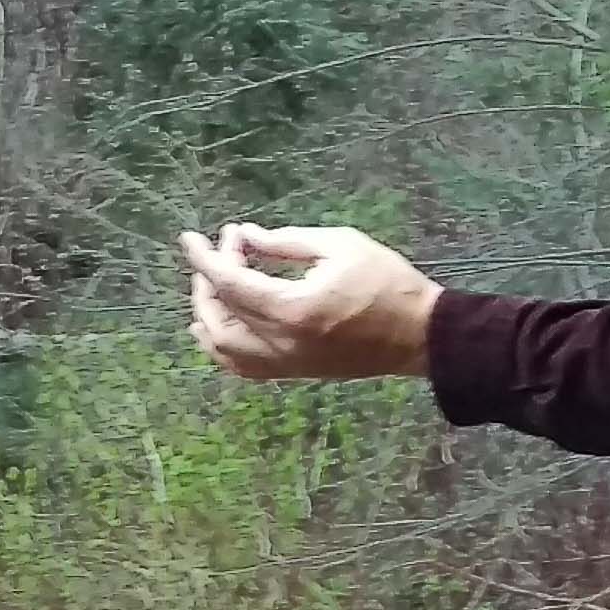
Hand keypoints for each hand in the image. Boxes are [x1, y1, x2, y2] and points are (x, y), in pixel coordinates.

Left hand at [179, 222, 441, 381]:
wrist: (420, 335)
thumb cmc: (387, 283)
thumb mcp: (339, 245)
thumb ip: (286, 241)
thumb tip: (245, 237)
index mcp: (291, 309)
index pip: (229, 283)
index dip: (204, 258)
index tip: (190, 237)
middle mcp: (281, 344)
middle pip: (219, 317)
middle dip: (207, 282)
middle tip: (219, 251)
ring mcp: (286, 364)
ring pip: (223, 350)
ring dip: (207, 316)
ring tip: (210, 286)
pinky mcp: (295, 373)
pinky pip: (242, 367)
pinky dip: (222, 346)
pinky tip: (216, 326)